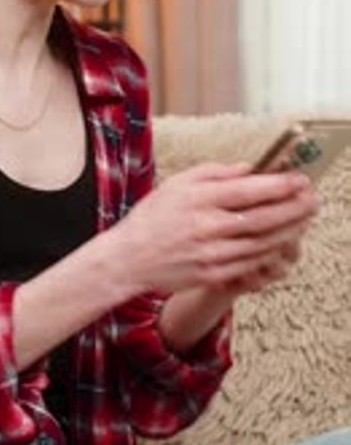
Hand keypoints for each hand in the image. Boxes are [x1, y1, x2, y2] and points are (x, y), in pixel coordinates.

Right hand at [113, 162, 319, 296]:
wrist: (129, 258)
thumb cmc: (153, 216)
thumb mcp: (178, 183)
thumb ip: (214, 173)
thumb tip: (249, 169)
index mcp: (199, 199)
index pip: (249, 190)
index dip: (280, 185)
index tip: (300, 178)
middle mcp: (207, 227)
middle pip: (262, 217)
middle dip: (294, 207)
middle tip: (314, 199)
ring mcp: (211, 254)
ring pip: (262, 242)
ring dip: (289, 230)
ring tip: (305, 218)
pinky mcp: (212, 275)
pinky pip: (250, 263)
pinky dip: (270, 252)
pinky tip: (283, 241)